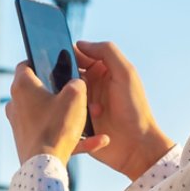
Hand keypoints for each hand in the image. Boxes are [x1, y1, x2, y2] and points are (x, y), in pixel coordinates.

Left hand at [5, 61, 110, 164]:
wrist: (45, 165)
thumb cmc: (57, 127)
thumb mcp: (75, 97)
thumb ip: (78, 83)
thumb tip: (77, 83)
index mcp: (22, 86)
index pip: (27, 63)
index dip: (43, 60)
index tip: (59, 64)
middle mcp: (16, 103)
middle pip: (39, 89)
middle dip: (61, 91)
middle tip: (78, 92)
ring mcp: (19, 123)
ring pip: (48, 113)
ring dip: (68, 115)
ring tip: (91, 119)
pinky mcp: (26, 140)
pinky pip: (51, 132)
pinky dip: (70, 135)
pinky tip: (96, 141)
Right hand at [73, 40, 175, 180]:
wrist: (135, 147)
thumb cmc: (134, 109)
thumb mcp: (126, 74)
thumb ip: (107, 52)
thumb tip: (80, 44)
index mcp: (103, 71)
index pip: (79, 55)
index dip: (66, 53)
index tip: (53, 55)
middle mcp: (92, 85)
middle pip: (66, 74)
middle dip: (60, 76)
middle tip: (59, 82)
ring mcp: (83, 104)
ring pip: (62, 93)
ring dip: (65, 97)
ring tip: (74, 103)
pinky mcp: (77, 121)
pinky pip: (63, 112)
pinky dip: (63, 112)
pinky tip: (67, 116)